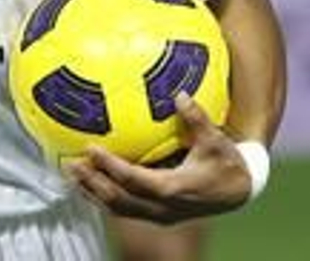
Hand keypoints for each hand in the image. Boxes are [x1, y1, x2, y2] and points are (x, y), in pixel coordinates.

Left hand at [65, 93, 255, 223]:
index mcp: (173, 189)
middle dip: (92, 183)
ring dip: (94, 192)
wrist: (238, 192)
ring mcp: (158, 214)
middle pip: (118, 200)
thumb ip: (197, 118)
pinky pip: (124, 209)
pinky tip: (91, 181)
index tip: (91, 149)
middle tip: (71, 163)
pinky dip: (105, 196)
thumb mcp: (216, 140)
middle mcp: (162, 207)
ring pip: (118, 209)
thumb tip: (180, 94)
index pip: (134, 180)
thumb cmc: (226, 163)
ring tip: (73, 173)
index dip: (111, 167)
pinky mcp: (156, 214)